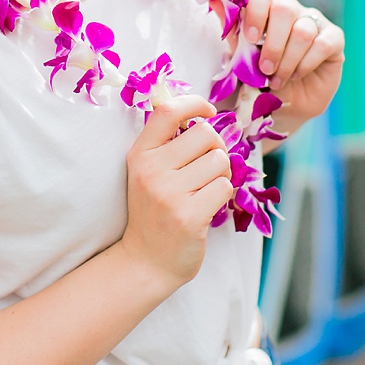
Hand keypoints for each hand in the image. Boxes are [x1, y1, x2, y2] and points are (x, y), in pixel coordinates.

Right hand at [118, 95, 233, 286]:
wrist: (146, 261)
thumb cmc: (156, 211)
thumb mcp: (149, 172)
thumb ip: (168, 143)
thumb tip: (202, 113)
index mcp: (140, 154)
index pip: (167, 110)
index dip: (194, 103)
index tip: (207, 111)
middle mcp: (151, 170)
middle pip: (206, 134)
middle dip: (216, 148)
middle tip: (207, 169)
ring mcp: (169, 193)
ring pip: (220, 160)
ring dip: (221, 174)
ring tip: (204, 190)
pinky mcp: (189, 216)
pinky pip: (224, 187)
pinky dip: (223, 195)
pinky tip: (207, 206)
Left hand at [239, 0, 344, 130]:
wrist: (284, 108)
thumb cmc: (258, 81)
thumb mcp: (240, 60)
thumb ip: (232, 32)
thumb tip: (214, 1)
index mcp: (264, 9)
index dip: (255, 9)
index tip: (250, 37)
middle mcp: (289, 10)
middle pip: (284, 8)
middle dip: (272, 44)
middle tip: (264, 70)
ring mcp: (313, 21)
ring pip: (302, 30)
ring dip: (287, 60)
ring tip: (277, 81)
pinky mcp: (333, 38)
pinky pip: (322, 44)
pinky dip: (306, 63)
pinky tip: (296, 76)